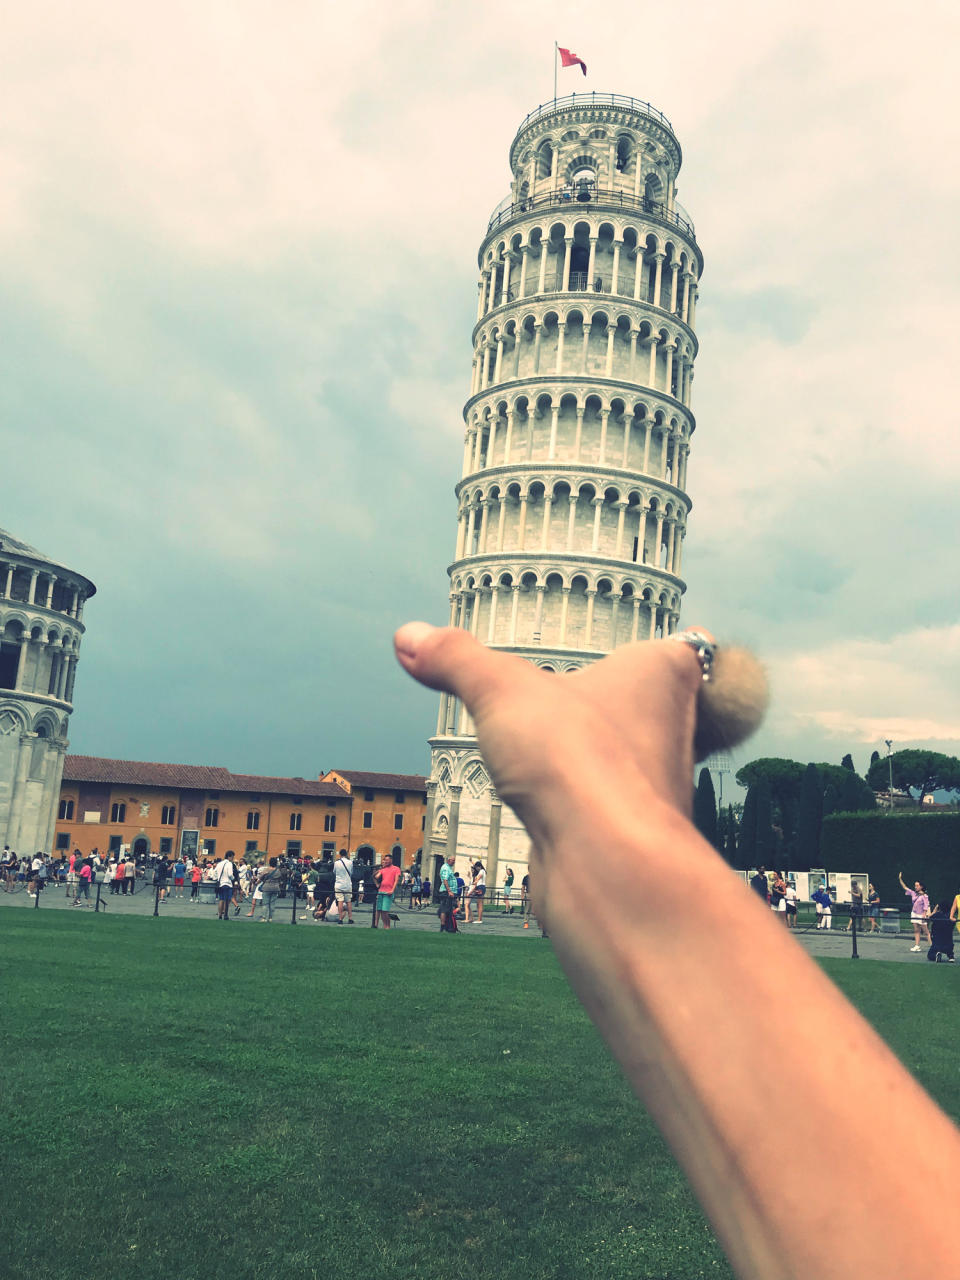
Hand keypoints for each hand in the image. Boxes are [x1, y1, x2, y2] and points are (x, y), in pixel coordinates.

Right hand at [395, 624, 730, 933]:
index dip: (673, 650)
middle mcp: (675, 729)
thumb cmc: (577, 758)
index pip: (687, 652)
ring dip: (604, 756)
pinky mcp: (631, 834)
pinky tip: (553, 801)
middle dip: (634, 704)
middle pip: (666, 708)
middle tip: (598, 689)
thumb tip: (407, 635)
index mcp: (663, 675)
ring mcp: (657, 787)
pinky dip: (585, 801)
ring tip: (566, 745)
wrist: (605, 863)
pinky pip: (609, 807)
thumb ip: (456, 660)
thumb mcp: (499, 689)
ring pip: (637, 762)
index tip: (657, 646)